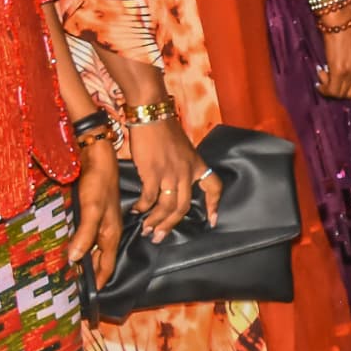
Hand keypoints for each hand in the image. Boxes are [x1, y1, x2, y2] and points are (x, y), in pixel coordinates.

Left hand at [62, 139, 123, 282]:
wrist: (96, 157)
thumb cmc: (97, 182)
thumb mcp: (91, 209)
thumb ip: (85, 235)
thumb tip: (74, 261)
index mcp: (110, 234)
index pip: (106, 267)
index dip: (98, 283)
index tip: (87, 300)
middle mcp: (107, 231)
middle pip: (101, 261)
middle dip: (91, 277)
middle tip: (73, 292)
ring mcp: (100, 223)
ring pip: (93, 251)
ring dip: (85, 263)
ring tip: (69, 276)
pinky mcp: (91, 215)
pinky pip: (87, 239)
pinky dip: (79, 248)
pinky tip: (68, 250)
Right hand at [121, 117, 217, 238]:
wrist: (151, 113)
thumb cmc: (163, 128)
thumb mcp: (182, 148)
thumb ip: (181, 166)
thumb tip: (172, 183)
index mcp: (196, 164)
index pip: (214, 187)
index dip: (214, 205)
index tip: (213, 220)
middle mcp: (187, 171)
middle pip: (183, 207)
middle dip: (170, 225)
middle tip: (159, 237)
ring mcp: (171, 173)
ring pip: (167, 206)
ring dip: (156, 221)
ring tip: (147, 230)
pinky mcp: (153, 172)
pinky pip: (150, 197)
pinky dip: (143, 207)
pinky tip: (137, 211)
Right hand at [315, 15, 350, 99]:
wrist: (342, 21)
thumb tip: (350, 70)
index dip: (350, 87)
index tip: (341, 81)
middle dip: (339, 89)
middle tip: (329, 78)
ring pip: (340, 94)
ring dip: (329, 88)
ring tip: (323, 75)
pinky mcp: (340, 72)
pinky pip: (331, 90)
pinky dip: (324, 88)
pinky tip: (320, 78)